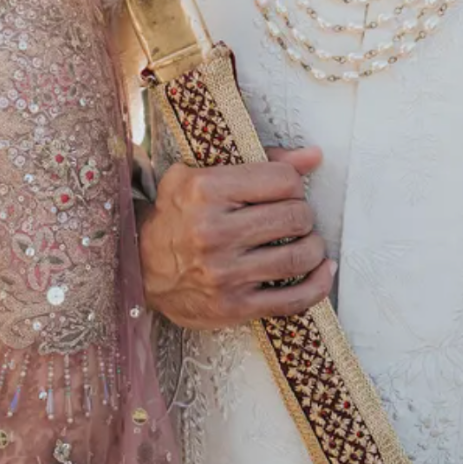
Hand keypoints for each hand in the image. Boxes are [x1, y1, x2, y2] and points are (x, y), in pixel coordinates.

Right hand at [138, 144, 333, 328]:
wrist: (140, 266)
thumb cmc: (179, 214)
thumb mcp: (203, 174)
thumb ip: (262, 161)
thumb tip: (314, 156)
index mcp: (205, 190)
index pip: (283, 180)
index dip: (293, 183)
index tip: (285, 191)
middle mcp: (213, 232)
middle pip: (296, 217)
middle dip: (303, 215)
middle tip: (294, 217)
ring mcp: (224, 273)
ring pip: (299, 257)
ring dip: (313, 248)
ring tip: (305, 242)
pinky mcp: (234, 307)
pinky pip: (294, 300)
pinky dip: (317, 285)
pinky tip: (322, 272)